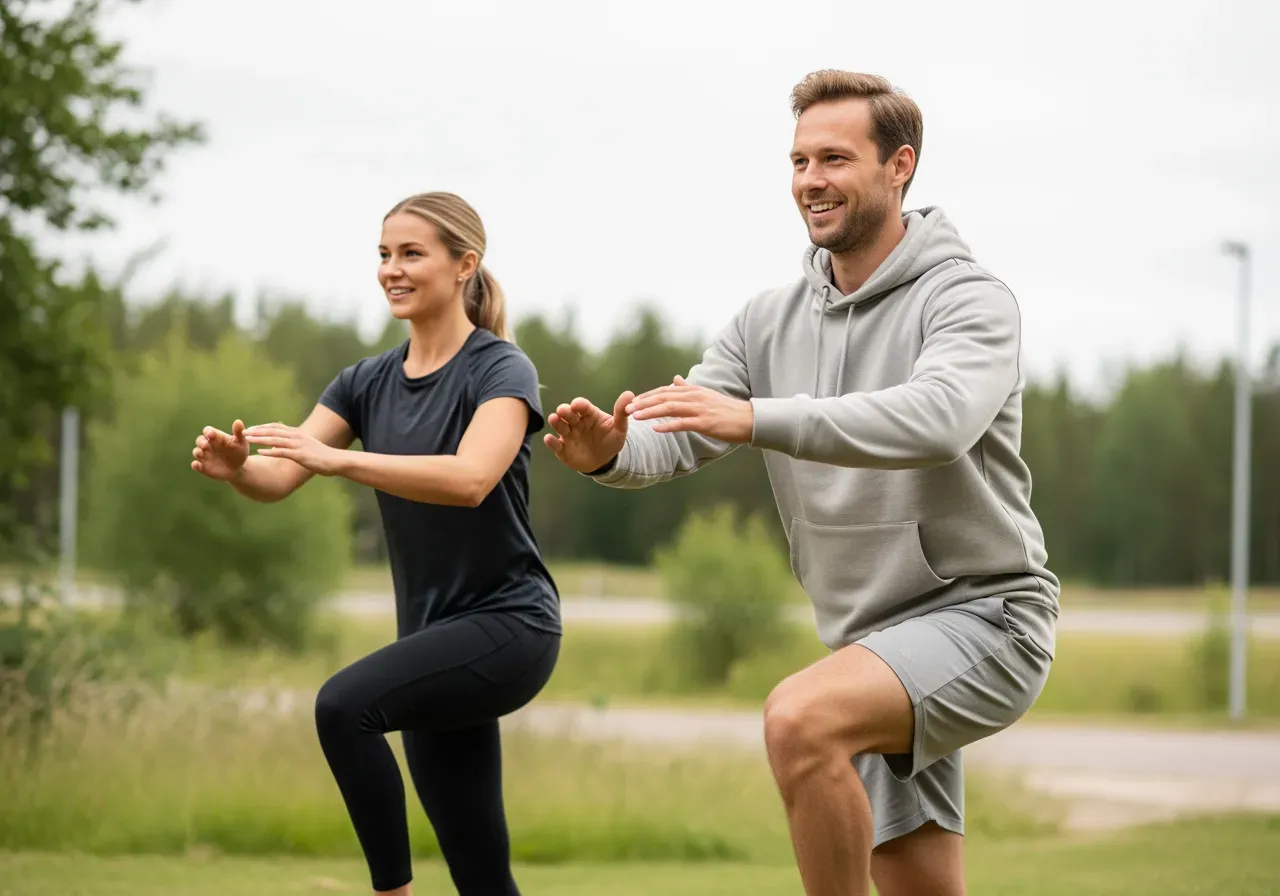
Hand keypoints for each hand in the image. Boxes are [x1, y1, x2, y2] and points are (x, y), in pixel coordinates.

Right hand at [191, 420, 249, 480]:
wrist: (238, 468)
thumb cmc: (239, 451)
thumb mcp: (241, 442)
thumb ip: (238, 432)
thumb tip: (238, 421)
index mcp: (216, 437)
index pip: (208, 431)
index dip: (208, 432)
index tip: (211, 434)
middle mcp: (207, 445)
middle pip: (199, 440)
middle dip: (201, 442)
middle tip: (205, 445)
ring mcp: (204, 456)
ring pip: (196, 452)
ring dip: (197, 452)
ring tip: (200, 454)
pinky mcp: (203, 467)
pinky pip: (196, 465)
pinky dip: (195, 465)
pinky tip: (198, 465)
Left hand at [242, 422, 342, 475]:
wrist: (336, 460)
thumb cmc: (321, 455)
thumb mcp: (306, 445)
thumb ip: (292, 441)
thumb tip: (278, 442)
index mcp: (297, 433)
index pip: (275, 427)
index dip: (261, 427)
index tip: (249, 429)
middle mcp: (296, 436)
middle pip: (272, 431)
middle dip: (257, 431)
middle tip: (243, 432)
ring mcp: (298, 445)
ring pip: (275, 440)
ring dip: (260, 439)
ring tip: (248, 440)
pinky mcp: (300, 455)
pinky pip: (282, 452)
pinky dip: (270, 451)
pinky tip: (260, 452)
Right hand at [543, 391, 631, 473]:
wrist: (605, 461)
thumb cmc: (610, 440)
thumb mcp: (619, 428)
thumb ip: (622, 412)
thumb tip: (629, 394)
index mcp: (589, 414)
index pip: (583, 406)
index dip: (579, 405)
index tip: (577, 404)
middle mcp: (576, 422)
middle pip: (568, 414)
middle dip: (565, 411)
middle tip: (563, 410)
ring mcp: (568, 435)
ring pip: (560, 426)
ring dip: (556, 422)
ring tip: (554, 419)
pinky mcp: (562, 449)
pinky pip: (555, 445)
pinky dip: (551, 442)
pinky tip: (549, 439)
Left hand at [626, 375, 753, 442]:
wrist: (749, 419)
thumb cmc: (727, 410)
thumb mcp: (706, 395)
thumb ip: (688, 388)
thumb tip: (674, 379)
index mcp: (693, 391)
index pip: (665, 391)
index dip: (647, 396)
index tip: (632, 401)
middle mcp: (695, 397)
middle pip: (664, 398)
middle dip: (644, 403)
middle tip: (627, 409)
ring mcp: (700, 409)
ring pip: (670, 409)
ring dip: (651, 412)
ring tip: (636, 417)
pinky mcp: (705, 423)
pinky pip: (683, 423)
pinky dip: (668, 426)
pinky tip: (655, 430)